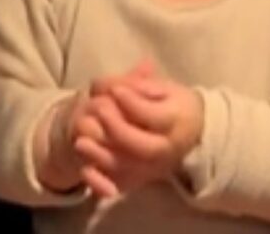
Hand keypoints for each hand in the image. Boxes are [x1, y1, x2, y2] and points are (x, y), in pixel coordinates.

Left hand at [74, 62, 203, 199]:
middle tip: (98, 109)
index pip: (154, 117)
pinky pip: (117, 186)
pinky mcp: (136, 180)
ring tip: (81, 141)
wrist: (188, 133)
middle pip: (142, 147)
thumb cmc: (170, 104)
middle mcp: (165, 151)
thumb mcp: (163, 88)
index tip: (116, 89)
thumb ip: (142, 83)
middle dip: (118, 129)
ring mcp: (150, 169)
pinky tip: (85, 170)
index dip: (133, 103)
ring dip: (102, 155)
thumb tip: (120, 84)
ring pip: (126, 167)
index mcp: (175, 123)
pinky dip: (101, 183)